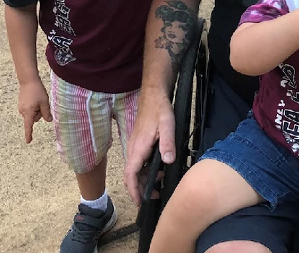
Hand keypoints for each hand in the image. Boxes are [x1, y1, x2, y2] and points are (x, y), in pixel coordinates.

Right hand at [18, 80, 51, 143]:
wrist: (28, 80)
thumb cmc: (37, 91)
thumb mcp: (44, 102)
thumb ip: (46, 112)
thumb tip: (49, 120)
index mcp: (28, 112)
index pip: (29, 126)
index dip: (29, 134)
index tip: (28, 141)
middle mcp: (23, 112)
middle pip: (34, 118)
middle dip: (39, 113)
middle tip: (42, 102)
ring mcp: (21, 108)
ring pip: (32, 113)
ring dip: (36, 109)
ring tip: (38, 98)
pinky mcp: (21, 104)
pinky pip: (29, 109)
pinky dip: (34, 106)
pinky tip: (35, 97)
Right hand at [124, 90, 175, 205]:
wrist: (153, 95)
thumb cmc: (159, 109)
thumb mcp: (167, 125)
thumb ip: (167, 143)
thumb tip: (168, 161)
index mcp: (138, 148)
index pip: (130, 175)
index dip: (133, 190)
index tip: (139, 202)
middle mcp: (133, 149)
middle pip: (131, 175)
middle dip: (140, 188)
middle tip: (155, 195)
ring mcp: (135, 146)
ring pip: (135, 169)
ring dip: (144, 179)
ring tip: (160, 182)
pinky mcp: (138, 143)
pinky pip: (138, 162)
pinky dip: (146, 170)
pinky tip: (159, 167)